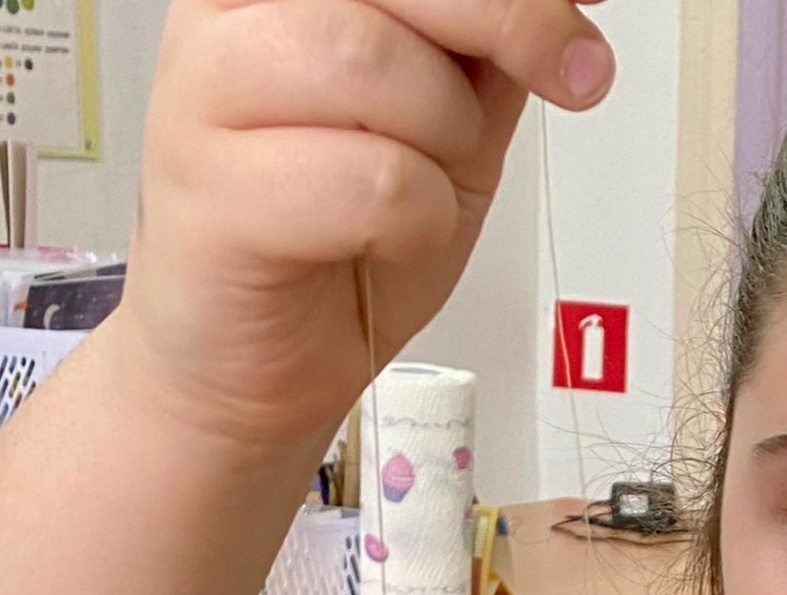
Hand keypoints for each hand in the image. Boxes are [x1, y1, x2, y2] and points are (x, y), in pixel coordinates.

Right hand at [120, 0, 615, 450]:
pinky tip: (389, 238)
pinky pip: (369, 181)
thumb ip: (491, 45)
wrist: (259, 366)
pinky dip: (416, 221)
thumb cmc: (344, 240)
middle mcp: (229, 10)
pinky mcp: (211, 191)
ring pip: (373, 62)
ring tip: (428, 184)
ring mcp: (204, 91)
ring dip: (444, 138)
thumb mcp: (449, 120)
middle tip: (573, 70)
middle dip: (510, 15)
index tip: (582, 9)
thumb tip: (573, 1)